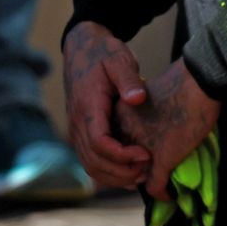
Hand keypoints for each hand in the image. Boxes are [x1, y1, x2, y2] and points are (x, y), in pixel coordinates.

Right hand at [61, 22, 150, 188]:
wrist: (82, 48)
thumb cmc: (103, 53)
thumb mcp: (119, 59)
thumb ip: (128, 79)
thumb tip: (137, 98)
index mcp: (87, 107)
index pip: (99, 142)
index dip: (121, 155)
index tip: (146, 154)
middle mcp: (77, 123)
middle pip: (94, 161)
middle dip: (121, 172)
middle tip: (149, 172)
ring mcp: (77, 129)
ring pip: (90, 165)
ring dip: (115, 177)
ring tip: (142, 177)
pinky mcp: (81, 132)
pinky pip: (90, 160)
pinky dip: (107, 172)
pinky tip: (129, 174)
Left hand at [114, 59, 221, 200]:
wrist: (199, 80)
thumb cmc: (180, 83)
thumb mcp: (149, 97)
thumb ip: (141, 115)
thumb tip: (148, 130)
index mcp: (118, 116)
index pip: (111, 145)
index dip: (121, 155)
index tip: (136, 159)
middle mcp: (125, 134)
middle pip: (118, 163)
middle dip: (130, 172)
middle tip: (143, 176)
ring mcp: (142, 148)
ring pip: (135, 178)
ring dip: (145, 183)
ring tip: (157, 184)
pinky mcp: (162, 159)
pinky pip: (155, 185)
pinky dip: (162, 193)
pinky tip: (168, 195)